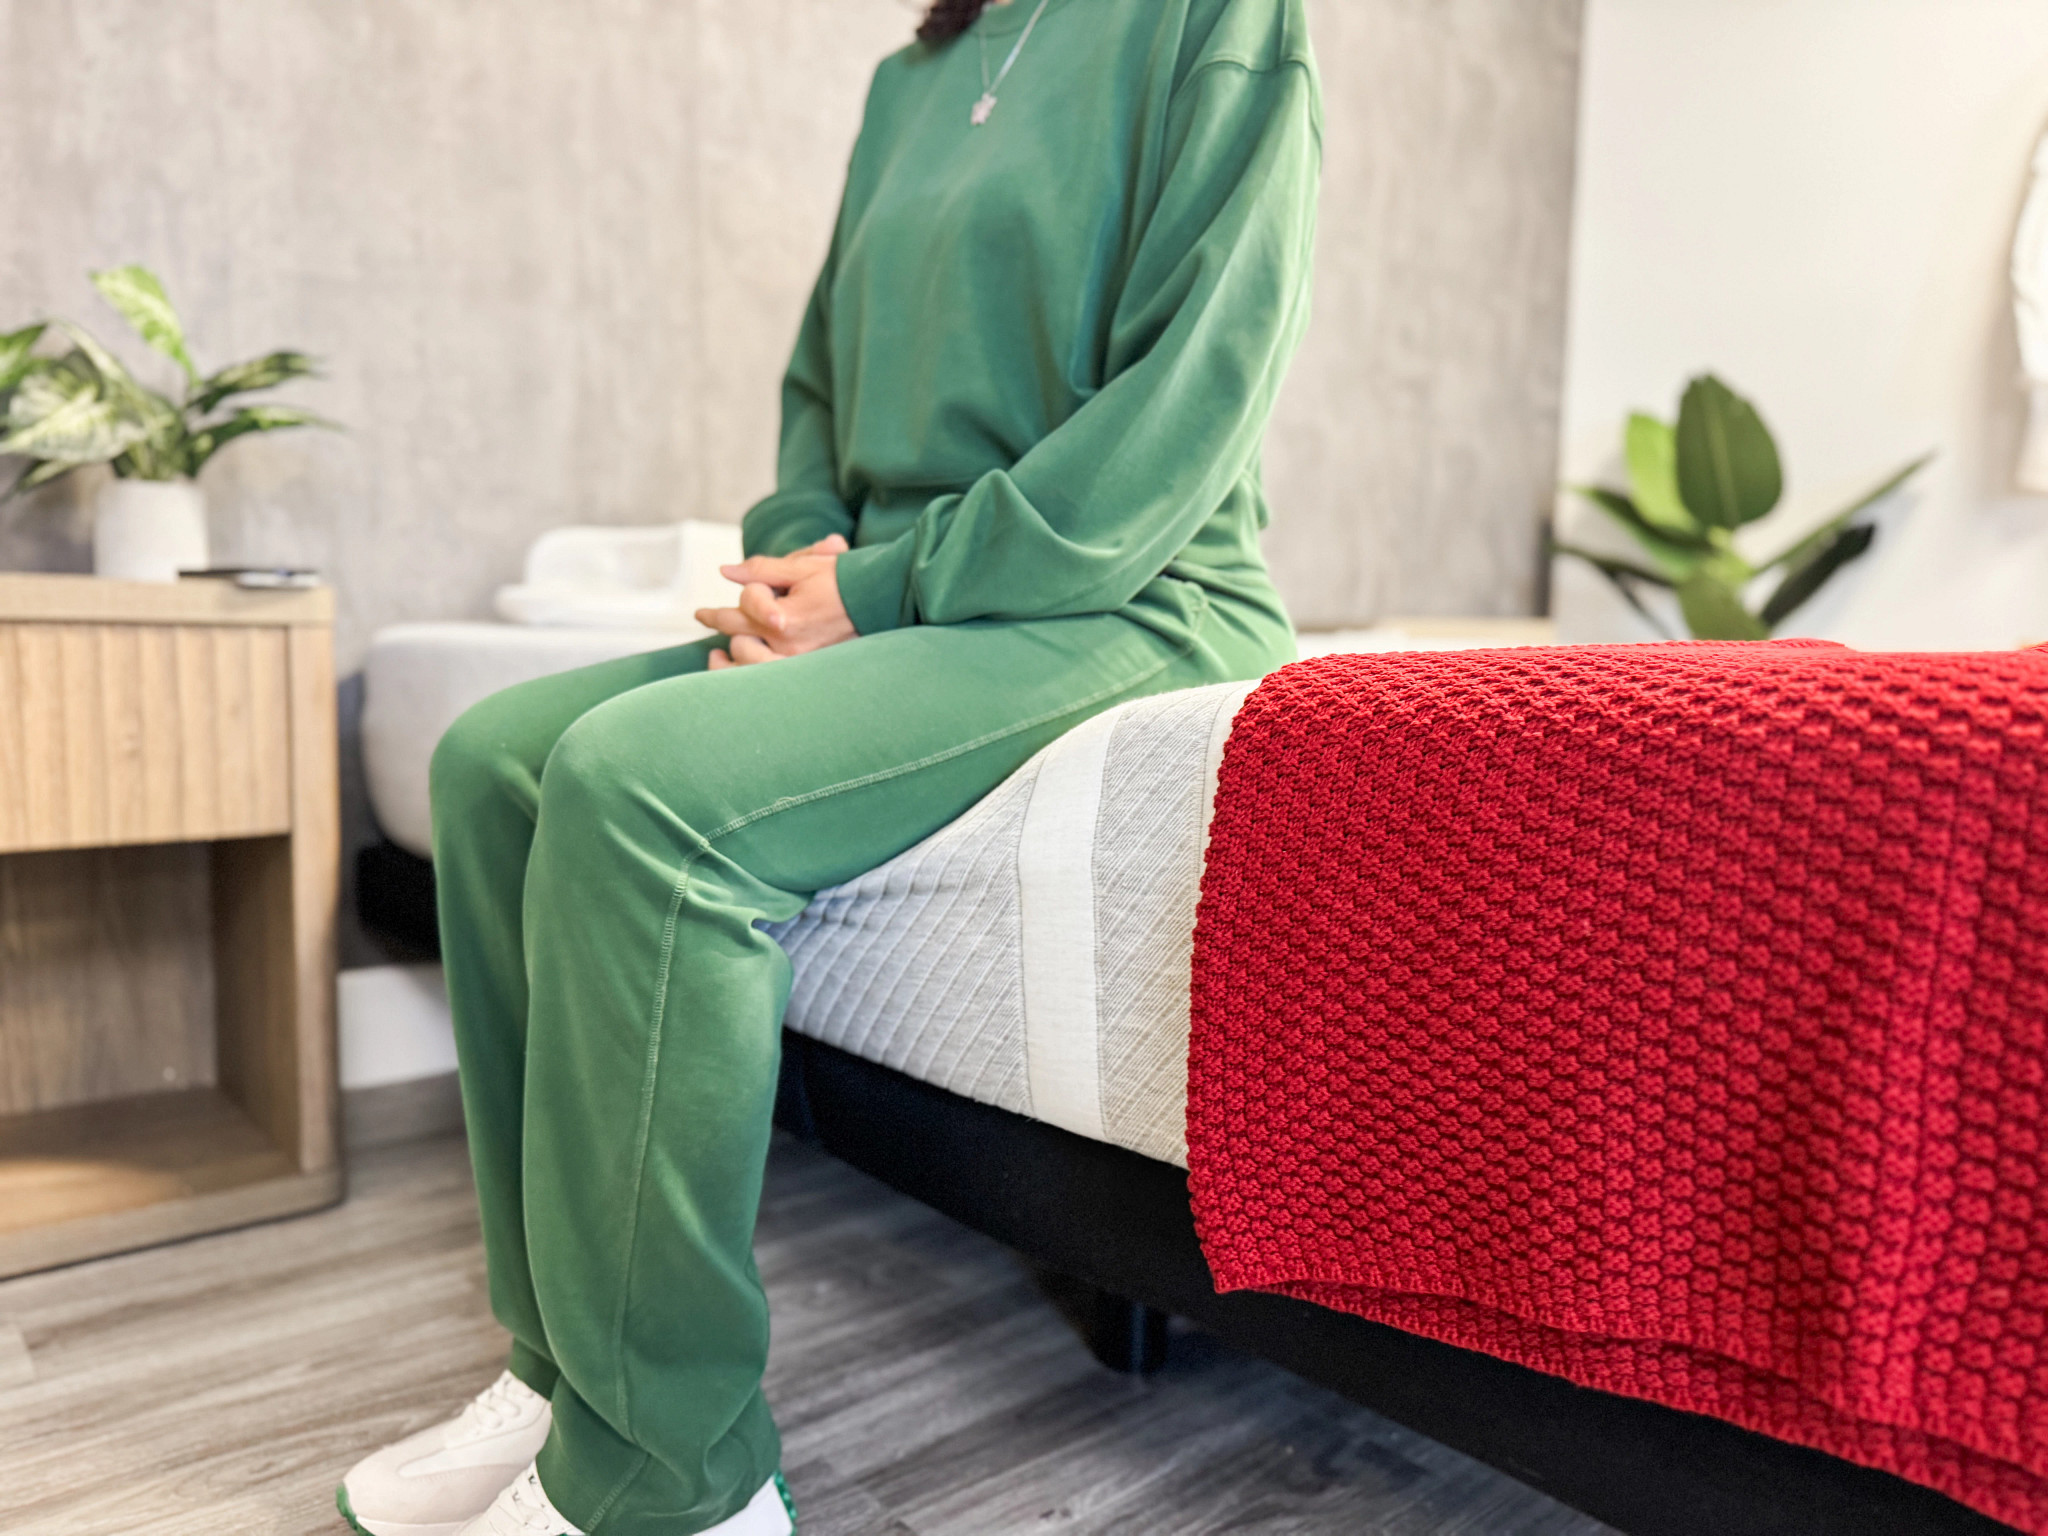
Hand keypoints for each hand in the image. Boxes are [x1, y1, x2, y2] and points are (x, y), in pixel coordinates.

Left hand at [697, 533, 856, 667]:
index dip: (741, 592)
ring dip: (728, 655)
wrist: (881, 604)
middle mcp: (788, 646)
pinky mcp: (805, 674)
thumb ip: (761, 569)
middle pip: (737, 633)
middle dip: (718, 620)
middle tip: (703, 616)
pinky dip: (743, 675)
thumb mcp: (803, 567)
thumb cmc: (844, 582)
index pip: (744, 605)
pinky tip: (732, 669)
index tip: (716, 602)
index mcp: (785, 619)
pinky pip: (762, 681)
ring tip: (716, 653)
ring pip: (744, 662)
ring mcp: (795, 664)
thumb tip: (725, 571)